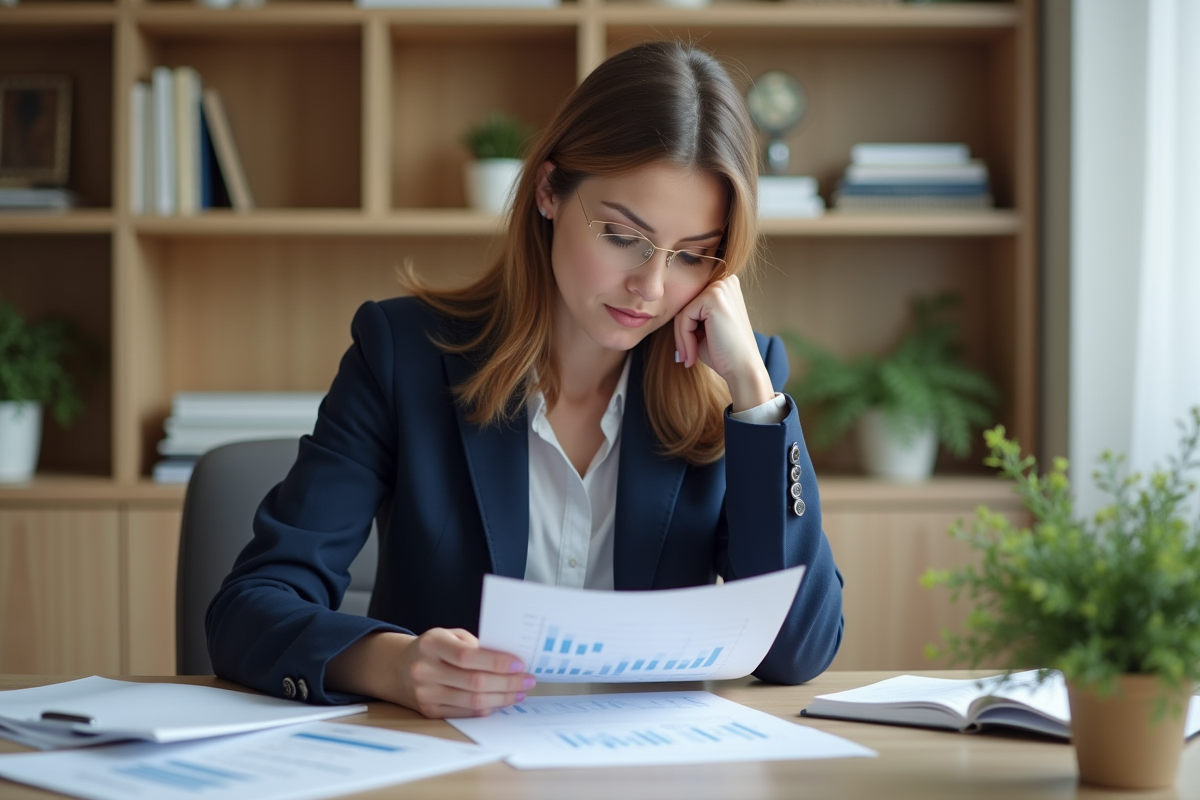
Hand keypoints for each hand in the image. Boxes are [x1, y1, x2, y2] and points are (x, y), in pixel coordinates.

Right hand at [326, 628, 534, 718]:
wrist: (398, 668)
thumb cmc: (432, 648)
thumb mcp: (448, 635)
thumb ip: (474, 644)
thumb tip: (508, 660)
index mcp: (431, 644)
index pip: (468, 657)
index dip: (497, 662)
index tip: (519, 664)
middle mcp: (425, 670)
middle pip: (474, 682)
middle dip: (507, 682)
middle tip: (528, 680)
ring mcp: (426, 694)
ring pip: (472, 701)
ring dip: (502, 698)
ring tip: (519, 692)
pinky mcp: (430, 711)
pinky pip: (465, 712)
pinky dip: (487, 707)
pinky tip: (501, 700)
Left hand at [673, 274, 774, 411]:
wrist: (743, 370)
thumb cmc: (724, 353)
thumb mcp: (704, 330)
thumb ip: (691, 316)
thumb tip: (668, 310)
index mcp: (725, 288)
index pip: (691, 305)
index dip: (685, 329)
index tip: (686, 352)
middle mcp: (725, 283)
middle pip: (686, 306)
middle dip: (682, 334)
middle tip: (685, 357)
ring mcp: (720, 288)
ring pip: (683, 312)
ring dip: (682, 339)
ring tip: (689, 358)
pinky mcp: (713, 297)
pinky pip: (684, 317)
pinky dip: (684, 339)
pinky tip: (692, 354)